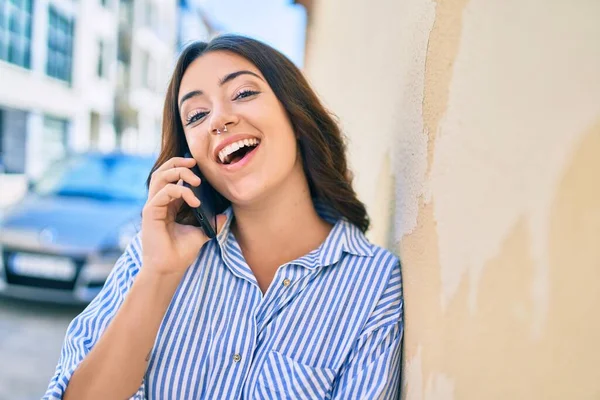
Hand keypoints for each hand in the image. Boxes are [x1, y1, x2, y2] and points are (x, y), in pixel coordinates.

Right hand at [141, 156, 225, 275]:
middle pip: (162, 172)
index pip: (171, 178)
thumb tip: (226, 215)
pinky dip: (180, 191)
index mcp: (168, 204)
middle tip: (195, 163)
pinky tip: (194, 201)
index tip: (199, 168)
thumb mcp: (201, 233)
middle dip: (178, 163)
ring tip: (196, 180)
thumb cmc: (181, 252)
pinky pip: (164, 192)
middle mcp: (159, 202)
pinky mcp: (150, 212)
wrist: (170, 269)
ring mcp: (153, 206)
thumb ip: (212, 223)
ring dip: (178, 172)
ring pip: (159, 177)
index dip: (183, 168)